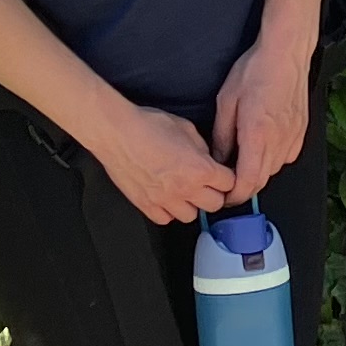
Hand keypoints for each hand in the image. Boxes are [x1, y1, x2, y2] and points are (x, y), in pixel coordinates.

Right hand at [93, 103, 235, 225]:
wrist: (116, 132)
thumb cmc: (147, 125)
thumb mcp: (187, 128)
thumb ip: (203, 148)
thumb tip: (207, 158)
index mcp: (200, 169)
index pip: (229, 183)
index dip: (227, 177)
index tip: (223, 175)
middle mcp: (185, 188)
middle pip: (215, 204)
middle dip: (214, 193)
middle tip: (206, 184)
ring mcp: (165, 200)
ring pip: (191, 216)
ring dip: (191, 204)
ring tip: (185, 191)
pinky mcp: (146, 205)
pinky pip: (165, 219)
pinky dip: (169, 211)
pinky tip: (166, 197)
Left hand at [210, 30, 314, 203]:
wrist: (285, 54)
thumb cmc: (256, 71)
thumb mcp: (226, 102)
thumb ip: (222, 136)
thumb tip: (219, 159)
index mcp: (257, 135)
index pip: (247, 182)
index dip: (235, 197)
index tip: (225, 197)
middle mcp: (278, 141)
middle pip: (261, 181)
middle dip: (244, 188)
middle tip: (228, 184)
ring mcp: (292, 138)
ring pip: (273, 171)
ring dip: (258, 173)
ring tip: (243, 161)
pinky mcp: (301, 133)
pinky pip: (285, 157)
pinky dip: (272, 160)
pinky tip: (263, 146)